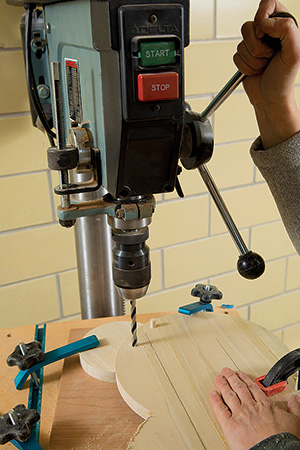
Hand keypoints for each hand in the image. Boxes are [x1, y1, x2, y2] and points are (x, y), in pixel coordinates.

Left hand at [210, 367, 299, 449]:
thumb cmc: (284, 440)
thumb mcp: (295, 421)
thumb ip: (294, 409)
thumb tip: (296, 400)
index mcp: (264, 405)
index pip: (252, 388)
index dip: (245, 379)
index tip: (240, 374)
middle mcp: (250, 407)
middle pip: (238, 388)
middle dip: (231, 378)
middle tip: (226, 372)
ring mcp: (240, 414)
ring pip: (229, 395)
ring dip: (223, 385)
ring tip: (218, 378)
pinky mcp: (230, 425)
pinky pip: (220, 410)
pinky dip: (215, 401)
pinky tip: (213, 394)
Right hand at [234, 0, 299, 147]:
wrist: (270, 99)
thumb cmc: (283, 80)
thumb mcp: (294, 53)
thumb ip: (286, 29)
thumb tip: (266, 22)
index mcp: (283, 27)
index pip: (268, 4)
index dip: (262, 16)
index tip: (264, 31)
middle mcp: (268, 33)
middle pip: (250, 25)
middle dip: (257, 46)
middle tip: (268, 55)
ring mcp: (255, 45)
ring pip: (241, 42)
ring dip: (251, 59)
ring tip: (263, 65)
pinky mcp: (244, 57)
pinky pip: (236, 55)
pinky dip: (245, 66)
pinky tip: (256, 70)